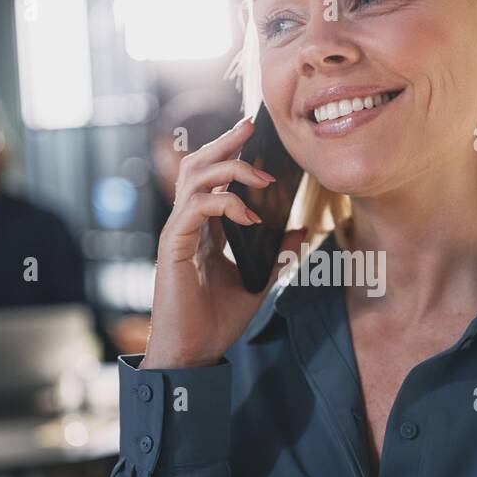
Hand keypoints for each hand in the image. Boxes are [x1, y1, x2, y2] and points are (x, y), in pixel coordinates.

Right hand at [143, 116, 306, 369]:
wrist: (193, 352)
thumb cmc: (215, 321)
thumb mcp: (258, 283)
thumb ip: (277, 255)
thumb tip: (303, 231)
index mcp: (203, 229)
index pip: (213, 178)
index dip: (232, 154)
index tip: (256, 136)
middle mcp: (188, 224)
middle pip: (197, 165)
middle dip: (224, 142)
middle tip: (250, 125)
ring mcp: (178, 233)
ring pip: (194, 178)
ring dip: (229, 167)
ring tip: (261, 175)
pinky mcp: (174, 247)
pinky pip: (196, 209)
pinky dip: (225, 204)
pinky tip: (250, 217)